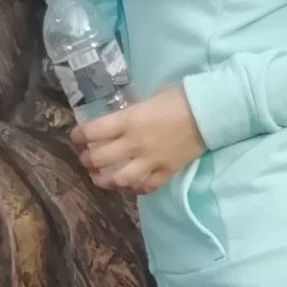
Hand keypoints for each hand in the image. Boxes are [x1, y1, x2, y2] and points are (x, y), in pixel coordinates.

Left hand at [74, 83, 205, 194]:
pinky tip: (130, 184)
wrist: (210, 113)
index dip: (79, 136)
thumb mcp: (149, 98)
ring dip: (104, 180)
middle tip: (86, 157)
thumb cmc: (179, 97)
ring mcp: (150, 161)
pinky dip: (134, 188)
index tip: (76, 136)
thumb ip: (132, 111)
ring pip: (118, 180)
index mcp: (128, 121)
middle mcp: (134, 144)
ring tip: (99, 177)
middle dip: (87, 159)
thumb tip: (120, 118)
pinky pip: (145, 187)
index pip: (92, 132)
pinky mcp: (165, 172)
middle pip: (99, 159)